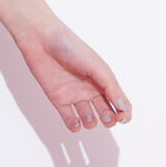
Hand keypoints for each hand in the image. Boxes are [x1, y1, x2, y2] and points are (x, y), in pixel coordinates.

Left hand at [13, 18, 131, 132]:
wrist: (41, 41)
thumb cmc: (70, 47)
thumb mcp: (95, 65)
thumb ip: (109, 86)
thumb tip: (123, 106)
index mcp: (102, 79)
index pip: (119, 100)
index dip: (124, 112)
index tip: (122, 118)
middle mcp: (90, 88)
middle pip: (105, 110)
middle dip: (108, 119)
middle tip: (106, 119)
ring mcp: (74, 94)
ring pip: (88, 116)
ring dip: (91, 122)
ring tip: (89, 119)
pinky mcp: (58, 98)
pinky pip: (68, 117)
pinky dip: (74, 125)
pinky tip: (76, 124)